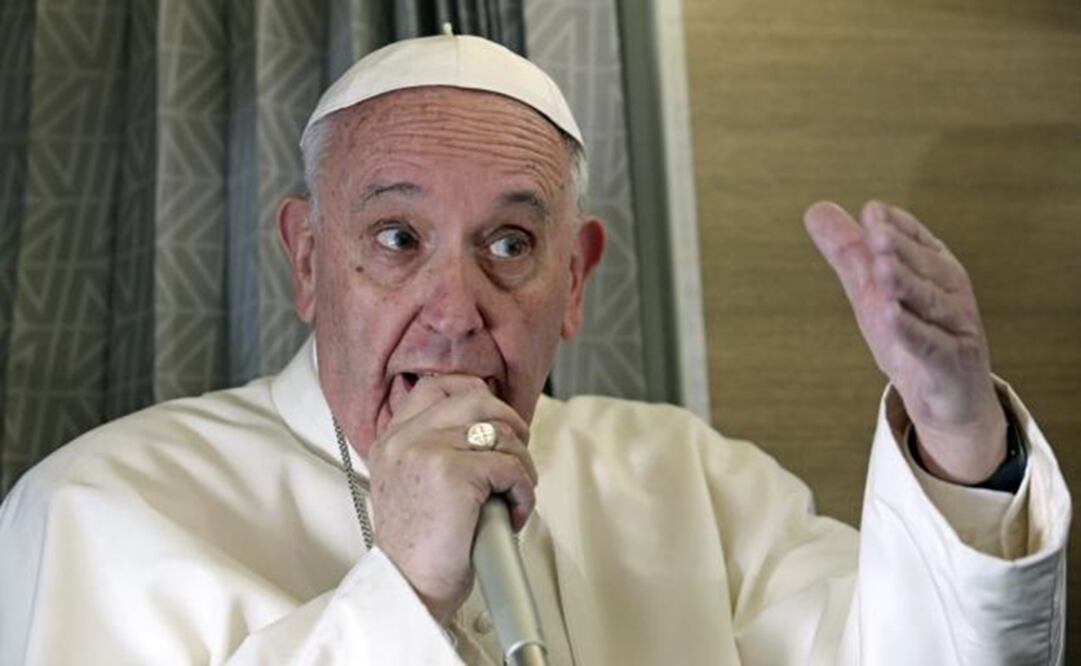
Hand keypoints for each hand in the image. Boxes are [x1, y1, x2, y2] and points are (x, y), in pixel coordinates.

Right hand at [367, 375, 537, 624]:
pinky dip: (524, 491)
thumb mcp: (411, 485)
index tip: (496, 424)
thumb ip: (434, 450)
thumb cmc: (418, 548)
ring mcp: (428, 451)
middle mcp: (405, 439)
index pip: (437, 386)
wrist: (409, 589)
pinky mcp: (455, 473)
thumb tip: (488, 429)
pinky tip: (514, 513)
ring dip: (522, 463)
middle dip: (511, 424)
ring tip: (515, 493)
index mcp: (392, 439)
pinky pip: (511, 466)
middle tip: (518, 455)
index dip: (477, 396)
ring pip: (501, 432)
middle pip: (477, 398)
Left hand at [804, 200, 1006, 483]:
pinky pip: (931, 346)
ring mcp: (956, 329)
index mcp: (935, 269)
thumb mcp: (873, 293)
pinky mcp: (952, 364)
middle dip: (901, 251)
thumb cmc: (912, 336)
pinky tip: (891, 317)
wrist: (948, 400)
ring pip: (931, 303)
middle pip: (925, 269)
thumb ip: (849, 253)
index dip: (897, 228)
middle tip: (876, 233)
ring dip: (907, 285)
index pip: (918, 241)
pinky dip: (912, 332)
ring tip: (882, 268)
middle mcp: (951, 293)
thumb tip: (815, 209)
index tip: (872, 212)